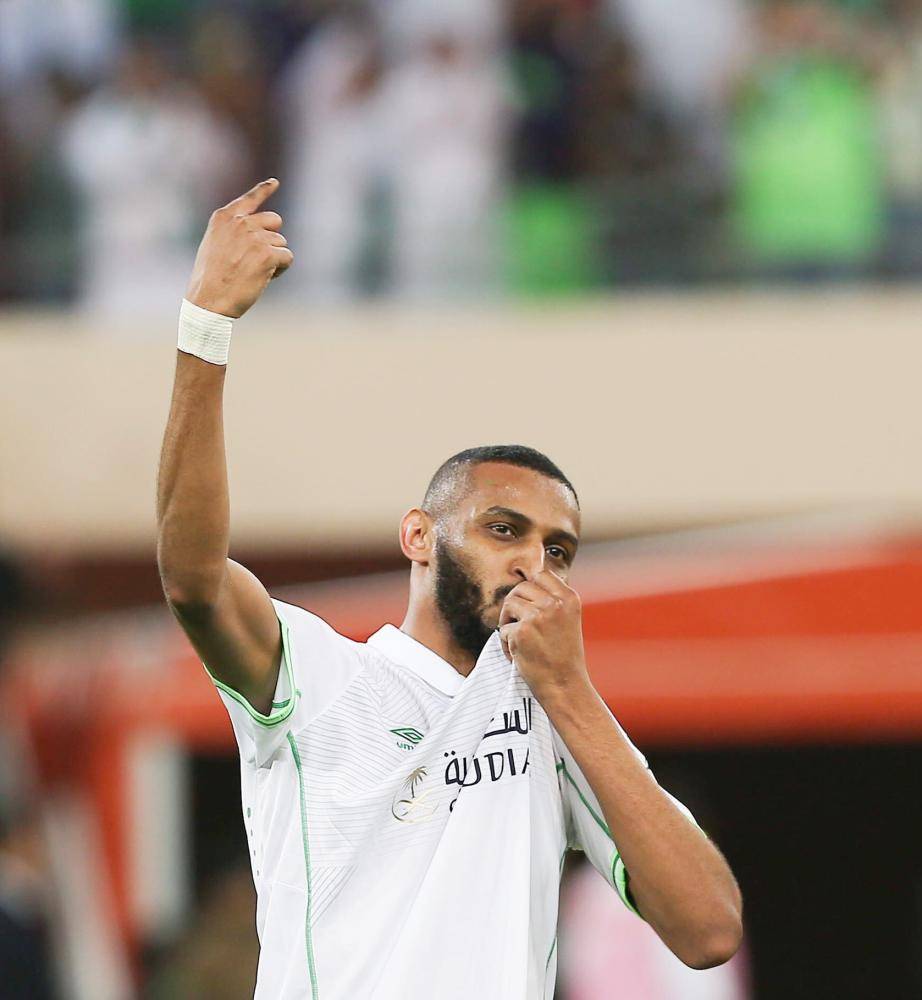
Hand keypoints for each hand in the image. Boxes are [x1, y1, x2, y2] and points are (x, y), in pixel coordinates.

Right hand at [185, 178, 293, 318]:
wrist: (208, 301)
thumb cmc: (211, 280)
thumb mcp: (214, 246)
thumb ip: (234, 233)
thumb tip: (261, 233)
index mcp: (224, 218)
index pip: (249, 199)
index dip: (264, 190)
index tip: (275, 182)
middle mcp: (240, 222)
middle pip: (274, 221)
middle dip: (272, 239)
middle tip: (257, 259)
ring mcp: (254, 237)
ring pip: (281, 242)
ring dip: (274, 258)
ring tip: (254, 273)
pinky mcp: (267, 254)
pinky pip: (287, 257)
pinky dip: (281, 269)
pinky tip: (265, 278)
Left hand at [498, 570, 589, 699]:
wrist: (565, 685)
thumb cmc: (564, 656)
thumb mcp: (567, 620)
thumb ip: (551, 601)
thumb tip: (524, 584)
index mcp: (569, 598)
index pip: (541, 574)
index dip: (529, 585)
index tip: (526, 600)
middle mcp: (555, 604)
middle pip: (521, 587)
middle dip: (515, 604)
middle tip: (517, 624)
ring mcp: (537, 616)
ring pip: (509, 603)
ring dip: (507, 621)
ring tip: (517, 638)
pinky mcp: (521, 632)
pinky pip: (503, 629)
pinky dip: (506, 643)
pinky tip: (518, 655)